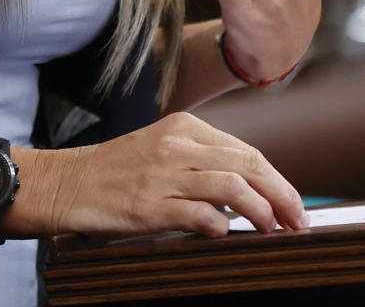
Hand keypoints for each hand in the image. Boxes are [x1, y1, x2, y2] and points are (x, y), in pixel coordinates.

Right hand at [17, 113, 304, 236]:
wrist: (66, 184)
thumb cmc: (114, 172)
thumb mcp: (161, 150)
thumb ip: (200, 161)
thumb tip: (246, 191)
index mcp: (185, 128)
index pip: (248, 151)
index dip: (277, 179)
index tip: (293, 203)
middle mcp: (178, 146)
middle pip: (249, 165)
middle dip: (282, 195)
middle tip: (298, 221)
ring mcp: (164, 175)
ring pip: (233, 187)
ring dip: (263, 212)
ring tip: (274, 231)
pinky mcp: (150, 205)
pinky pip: (200, 214)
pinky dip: (222, 226)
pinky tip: (229, 236)